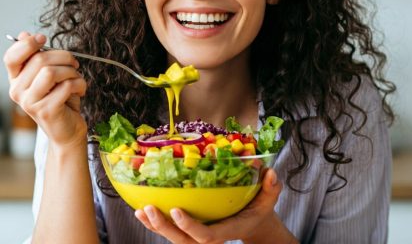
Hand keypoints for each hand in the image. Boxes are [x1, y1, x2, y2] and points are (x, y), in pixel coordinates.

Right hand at [3, 31, 87, 149]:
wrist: (68, 130)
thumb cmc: (60, 99)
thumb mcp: (49, 75)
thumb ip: (38, 57)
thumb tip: (24, 34)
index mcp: (16, 80)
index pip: (11, 57)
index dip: (27, 44)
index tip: (43, 39)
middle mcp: (18, 92)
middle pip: (39, 60)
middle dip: (63, 56)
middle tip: (74, 64)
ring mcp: (30, 103)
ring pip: (51, 72)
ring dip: (71, 71)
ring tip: (76, 78)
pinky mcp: (46, 111)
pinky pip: (66, 86)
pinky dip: (79, 84)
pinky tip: (80, 90)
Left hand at [135, 169, 297, 243]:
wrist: (252, 223)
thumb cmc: (258, 209)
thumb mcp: (268, 199)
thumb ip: (271, 188)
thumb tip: (271, 173)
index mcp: (227, 230)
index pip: (206, 235)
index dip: (189, 226)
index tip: (175, 209)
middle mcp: (210, 236)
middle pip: (183, 240)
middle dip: (163, 227)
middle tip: (148, 208)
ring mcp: (198, 236)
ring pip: (173, 237)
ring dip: (154, 226)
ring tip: (140, 211)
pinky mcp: (190, 231)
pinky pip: (170, 230)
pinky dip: (154, 223)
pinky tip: (140, 211)